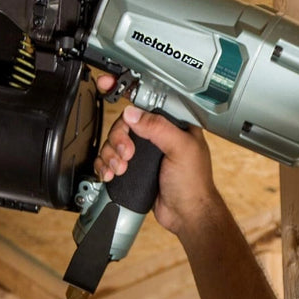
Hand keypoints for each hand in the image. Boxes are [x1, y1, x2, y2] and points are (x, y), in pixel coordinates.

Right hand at [94, 76, 219, 238]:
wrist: (187, 215)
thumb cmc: (194, 184)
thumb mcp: (180, 149)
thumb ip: (158, 128)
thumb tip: (133, 114)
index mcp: (173, 124)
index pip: (147, 101)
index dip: (126, 92)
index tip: (106, 83)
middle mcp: (158, 135)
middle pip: (124, 123)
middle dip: (119, 139)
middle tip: (126, 155)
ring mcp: (145, 152)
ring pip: (115, 142)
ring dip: (111, 155)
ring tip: (120, 169)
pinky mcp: (134, 168)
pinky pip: (111, 159)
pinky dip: (105, 165)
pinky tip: (110, 174)